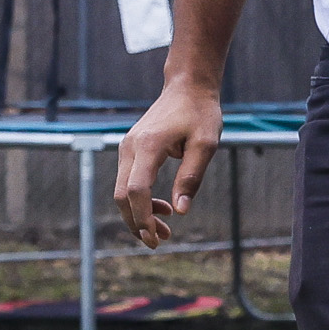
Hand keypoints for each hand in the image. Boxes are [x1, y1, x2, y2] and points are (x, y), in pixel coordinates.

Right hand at [114, 79, 220, 247]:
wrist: (187, 87)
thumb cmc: (200, 114)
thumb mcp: (206, 145)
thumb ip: (192, 177)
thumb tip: (181, 212)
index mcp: (149, 145)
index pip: (136, 190)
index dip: (143, 217)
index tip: (155, 238)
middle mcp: (131, 146)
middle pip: (122, 195)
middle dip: (137, 222)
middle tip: (158, 242)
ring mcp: (128, 147)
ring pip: (122, 190)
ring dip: (138, 214)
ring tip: (164, 230)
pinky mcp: (131, 149)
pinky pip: (128, 181)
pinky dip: (140, 200)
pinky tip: (163, 208)